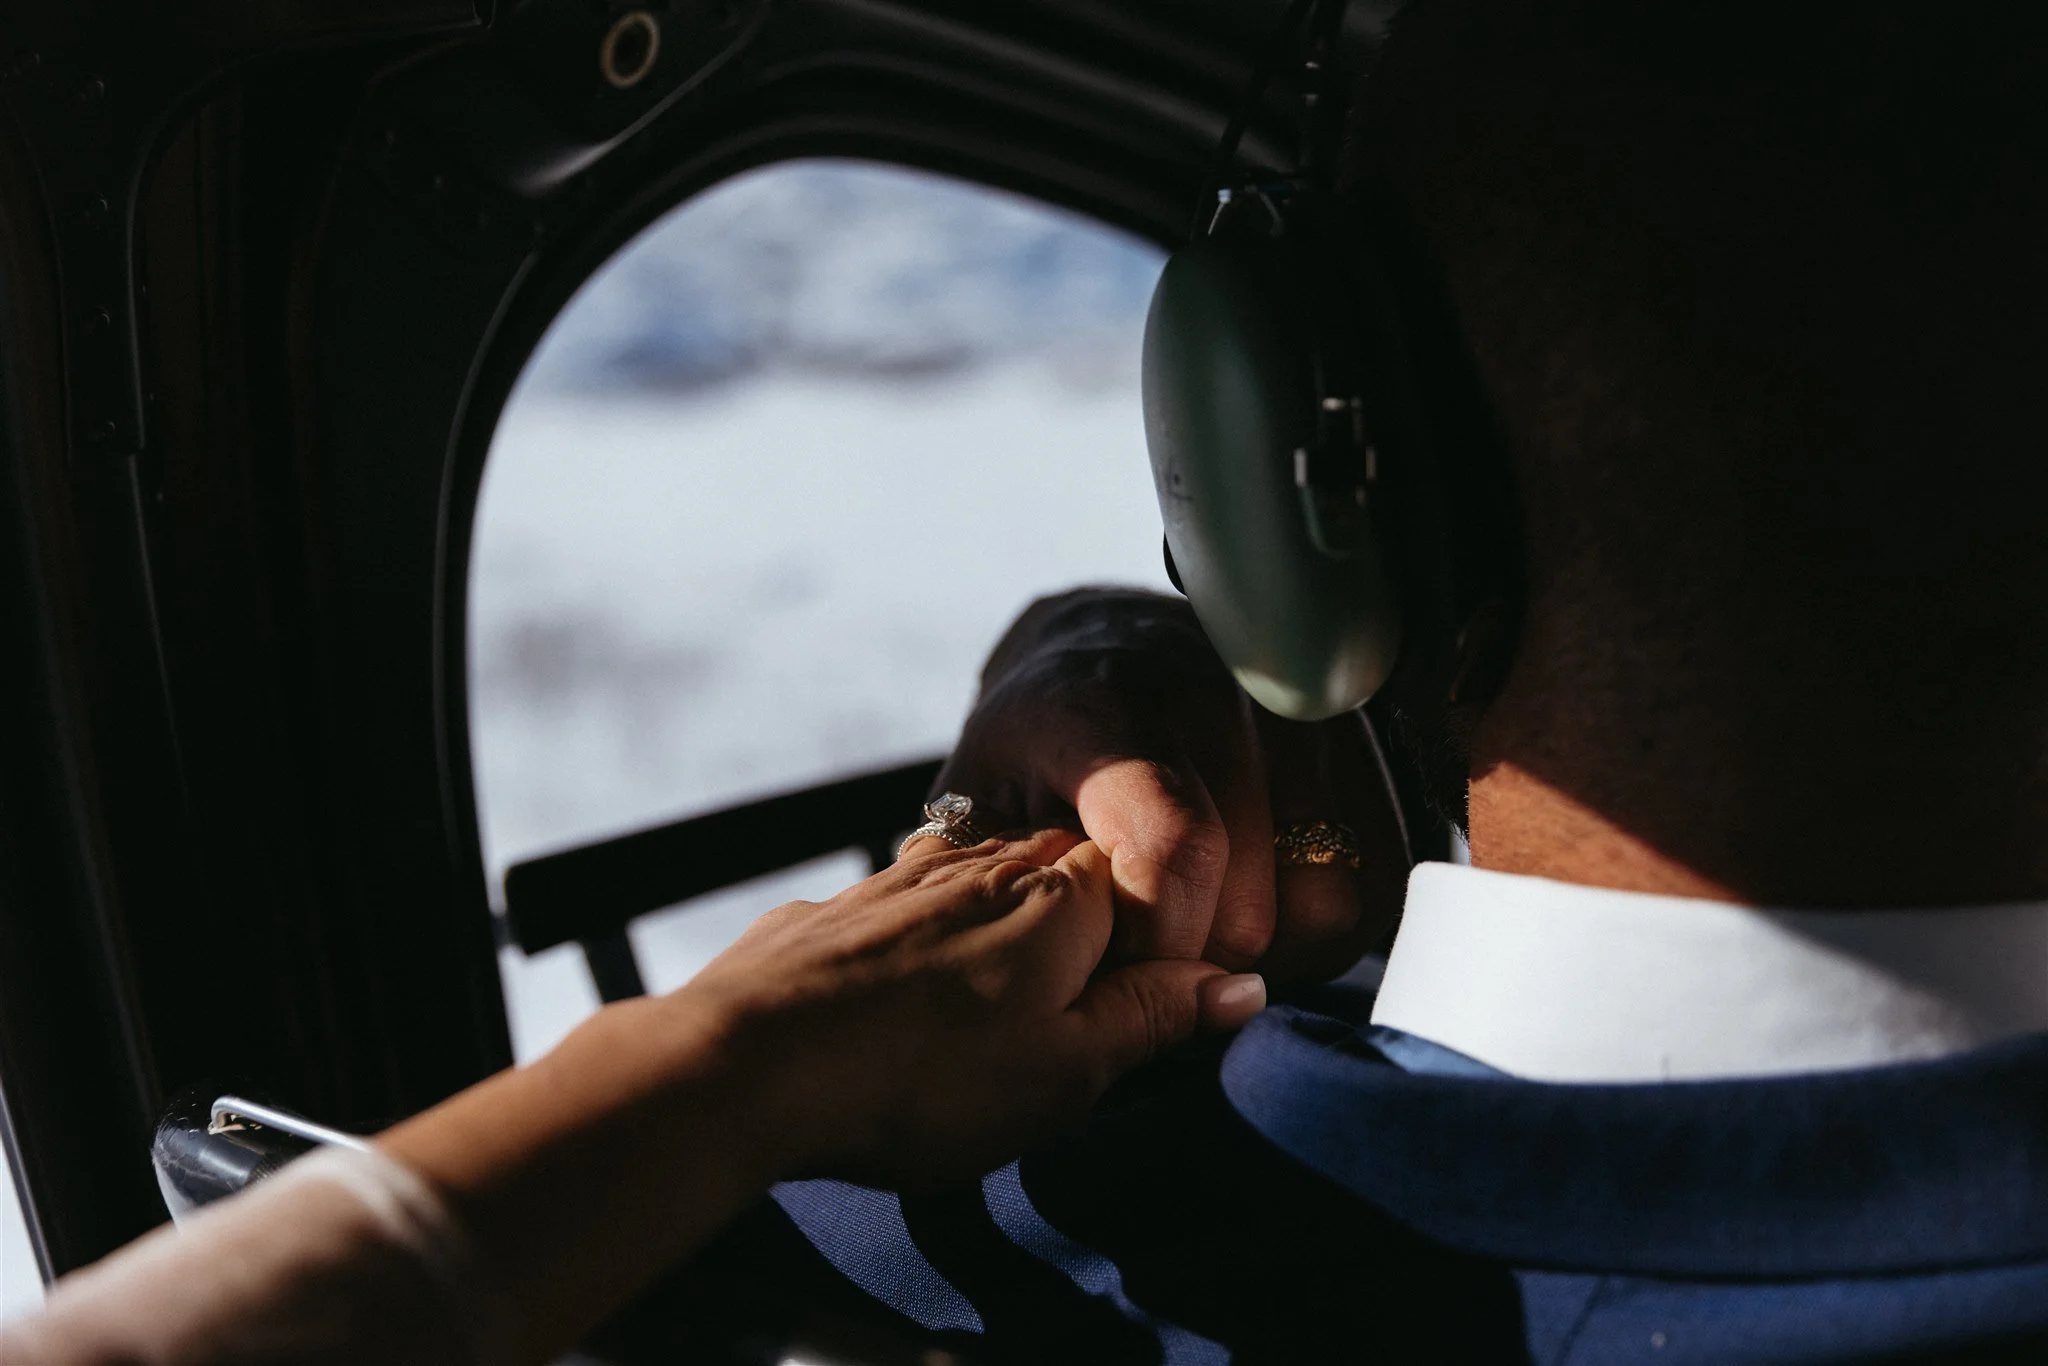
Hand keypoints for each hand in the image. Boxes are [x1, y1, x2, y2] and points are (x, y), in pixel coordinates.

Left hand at [686, 828, 1264, 1188]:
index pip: (1154, 878)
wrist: (747, 1062)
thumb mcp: (1065, 1073)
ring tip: (989, 1023)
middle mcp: (988, 862)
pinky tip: (907, 1006)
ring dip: (1006, 941)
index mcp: (1063, 896)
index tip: (1153, 1011)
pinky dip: (927, 950)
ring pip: (988, 889)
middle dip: (1091, 936)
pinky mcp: (838, 906)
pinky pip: (911, 912)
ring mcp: (905, 876)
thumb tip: (1241, 985)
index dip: (1166, 941)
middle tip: (1075, 1027)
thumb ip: (1154, 1017)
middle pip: (1072, 876)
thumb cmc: (922, 1078)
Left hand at [928, 589, 1409, 982]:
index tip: (1117, 966)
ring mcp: (1304, 722)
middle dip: (1197, 964)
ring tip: (1209, 941)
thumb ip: (1004, 879)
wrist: (1106, 650)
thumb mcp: (982, 797)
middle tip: (1151, 961)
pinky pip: (1378, 885)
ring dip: (1271, 955)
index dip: (1155, 938)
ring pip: (1328, 901)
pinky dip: (1328, 933)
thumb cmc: (1035, 751)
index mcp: (1107, 707)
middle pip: (1252, 899)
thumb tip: (1049, 980)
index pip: (1174, 845)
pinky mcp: (1364, 751)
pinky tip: (1267, 921)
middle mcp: (1219, 701)